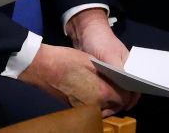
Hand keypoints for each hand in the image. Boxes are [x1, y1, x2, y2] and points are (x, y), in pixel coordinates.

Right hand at [19, 43, 136, 116]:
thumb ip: (107, 74)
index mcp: (102, 92)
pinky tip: (91, 89)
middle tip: (117, 86)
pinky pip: (91, 107)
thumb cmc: (65, 61)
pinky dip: (95, 101)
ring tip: (104, 87)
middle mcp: (95, 104)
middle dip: (118, 97)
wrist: (42, 67)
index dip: (127, 91)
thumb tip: (117, 81)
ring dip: (107, 100)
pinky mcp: (74, 107)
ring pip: (103, 108)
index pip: (124, 98)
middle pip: (114, 105)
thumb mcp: (91, 62)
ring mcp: (83, 108)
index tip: (126, 85)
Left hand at [64, 8, 139, 112]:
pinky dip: (103, 95)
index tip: (128, 105)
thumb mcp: (109, 55)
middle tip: (115, 109)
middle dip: (122, 100)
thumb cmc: (101, 41)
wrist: (85, 32)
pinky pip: (105, 88)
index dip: (134, 96)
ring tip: (106, 108)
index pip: (137, 84)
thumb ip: (118, 70)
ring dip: (112, 99)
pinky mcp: (102, 76)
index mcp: (131, 65)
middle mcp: (124, 71)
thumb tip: (126, 88)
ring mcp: (113, 74)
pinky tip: (98, 101)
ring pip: (116, 91)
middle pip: (127, 90)